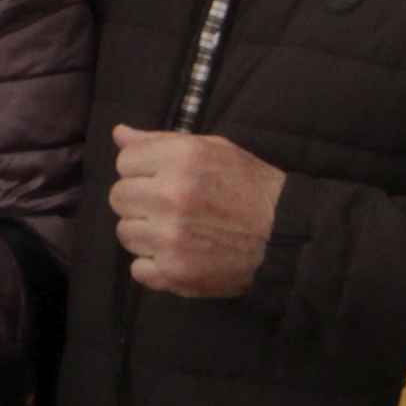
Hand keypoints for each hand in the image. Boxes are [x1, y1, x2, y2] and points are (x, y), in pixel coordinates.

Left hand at [108, 126, 283, 298]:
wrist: (286, 234)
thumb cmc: (249, 186)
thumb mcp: (213, 149)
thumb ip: (160, 141)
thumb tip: (119, 134)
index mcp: (181, 159)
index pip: (125, 161)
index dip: (143, 169)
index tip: (164, 177)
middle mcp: (171, 196)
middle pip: (119, 197)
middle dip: (141, 200)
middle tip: (172, 206)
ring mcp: (170, 237)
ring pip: (125, 233)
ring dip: (146, 232)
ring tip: (178, 230)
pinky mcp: (175, 272)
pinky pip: (138, 268)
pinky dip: (154, 265)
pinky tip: (179, 254)